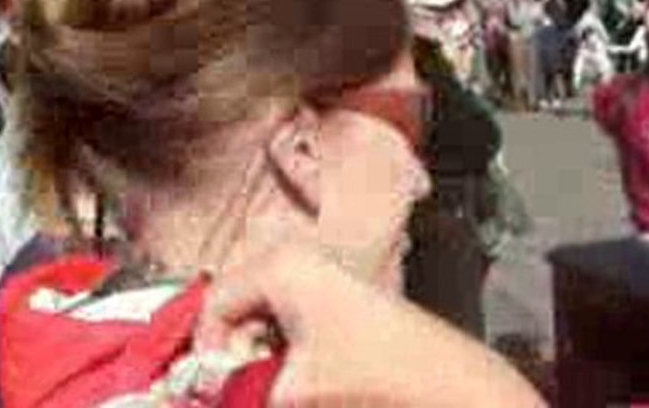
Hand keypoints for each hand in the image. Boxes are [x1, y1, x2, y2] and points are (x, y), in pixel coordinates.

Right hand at [195, 241, 546, 407]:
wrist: (443, 381)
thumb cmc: (373, 374)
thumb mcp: (289, 389)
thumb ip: (238, 388)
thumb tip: (215, 392)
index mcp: (281, 265)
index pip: (214, 302)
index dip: (206, 349)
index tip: (210, 383)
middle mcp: (301, 257)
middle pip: (239, 301)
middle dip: (234, 347)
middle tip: (242, 382)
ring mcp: (326, 272)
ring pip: (265, 310)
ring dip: (260, 348)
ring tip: (279, 379)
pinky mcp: (344, 292)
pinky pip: (293, 314)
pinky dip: (286, 343)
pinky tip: (302, 372)